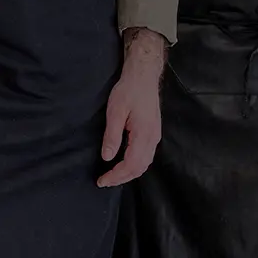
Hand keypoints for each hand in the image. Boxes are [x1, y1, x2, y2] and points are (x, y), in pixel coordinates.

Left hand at [97, 29, 166, 187]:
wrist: (143, 76)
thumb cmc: (129, 90)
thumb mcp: (115, 111)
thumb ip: (112, 136)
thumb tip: (107, 157)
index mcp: (144, 134)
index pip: (131, 164)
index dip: (116, 176)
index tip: (102, 181)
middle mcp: (153, 138)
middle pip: (140, 168)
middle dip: (122, 178)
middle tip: (105, 181)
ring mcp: (155, 136)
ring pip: (145, 163)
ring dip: (129, 173)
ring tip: (113, 176)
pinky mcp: (154, 132)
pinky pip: (147, 156)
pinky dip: (136, 165)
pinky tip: (125, 164)